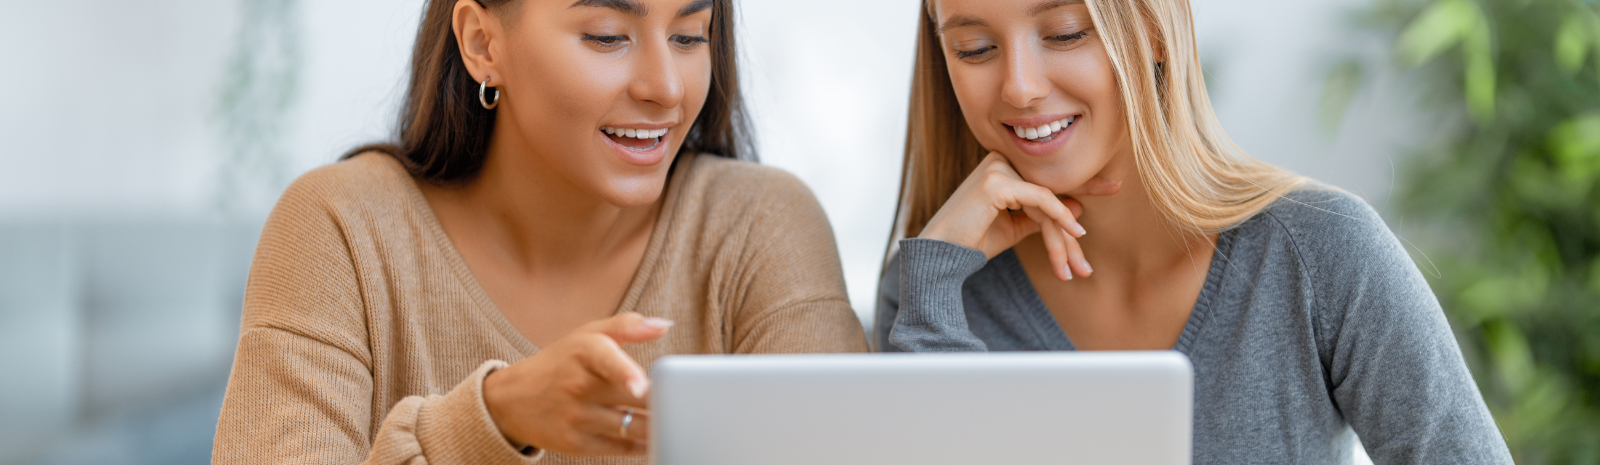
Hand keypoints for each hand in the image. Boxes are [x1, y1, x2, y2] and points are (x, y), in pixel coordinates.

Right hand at [482, 312, 671, 455]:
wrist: (511, 400)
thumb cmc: (560, 362)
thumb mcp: (586, 335)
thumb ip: (626, 326)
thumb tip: (664, 325)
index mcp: (584, 352)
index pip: (606, 360)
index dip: (626, 373)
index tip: (641, 387)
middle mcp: (577, 386)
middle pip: (633, 397)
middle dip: (663, 400)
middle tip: (686, 399)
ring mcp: (576, 418)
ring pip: (632, 427)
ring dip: (659, 426)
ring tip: (676, 420)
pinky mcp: (576, 445)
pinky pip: (621, 449)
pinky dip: (643, 445)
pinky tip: (654, 438)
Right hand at [917, 152, 1119, 280]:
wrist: (941, 254)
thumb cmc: (974, 240)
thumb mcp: (1016, 227)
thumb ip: (1044, 215)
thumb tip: (1078, 207)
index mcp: (1004, 167)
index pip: (1047, 177)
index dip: (1082, 183)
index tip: (1113, 186)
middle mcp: (1000, 160)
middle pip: (1050, 191)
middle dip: (1073, 226)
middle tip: (1096, 245)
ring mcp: (997, 168)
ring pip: (1048, 200)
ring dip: (1065, 238)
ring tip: (1077, 267)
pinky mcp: (997, 182)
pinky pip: (1040, 200)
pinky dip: (1060, 218)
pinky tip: (1076, 234)